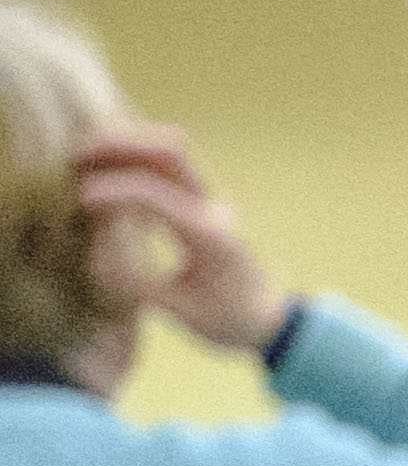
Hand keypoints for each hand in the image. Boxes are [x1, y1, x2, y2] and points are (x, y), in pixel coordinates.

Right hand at [62, 129, 290, 363]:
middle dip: (120, 145)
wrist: (272, 319)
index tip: (79, 200)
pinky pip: (169, 167)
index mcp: (211, 237)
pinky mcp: (203, 203)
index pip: (155, 195)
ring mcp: (212, 202)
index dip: (112, 191)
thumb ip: (135, 281)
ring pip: (170, 152)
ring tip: (86, 158)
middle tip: (77, 157)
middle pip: (169, 153)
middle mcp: (214, 209)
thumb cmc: (229, 320)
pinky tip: (105, 170)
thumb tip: (92, 249)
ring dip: (128, 145)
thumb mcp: (179, 311)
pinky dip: (136, 158)